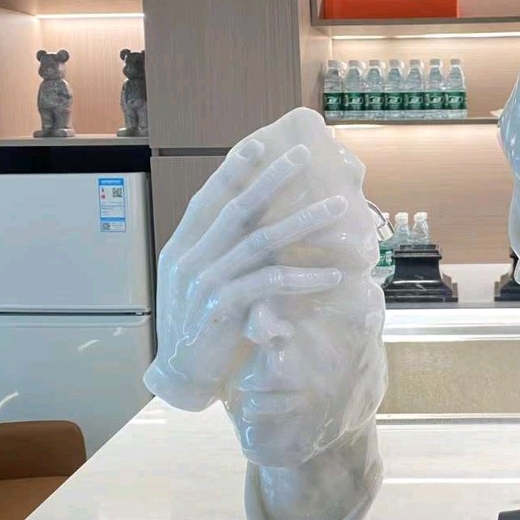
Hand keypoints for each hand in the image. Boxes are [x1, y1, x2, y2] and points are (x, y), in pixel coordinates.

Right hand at [145, 139, 348, 410]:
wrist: (182, 373)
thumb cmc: (198, 325)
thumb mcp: (199, 281)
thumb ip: (219, 252)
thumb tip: (255, 223)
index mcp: (183, 248)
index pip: (208, 200)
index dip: (232, 172)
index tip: (258, 146)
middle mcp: (192, 259)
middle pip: (239, 210)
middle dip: (273, 180)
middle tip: (303, 157)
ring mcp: (207, 283)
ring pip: (262, 242)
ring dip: (304, 222)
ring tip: (337, 209)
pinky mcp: (226, 309)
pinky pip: (272, 284)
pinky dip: (304, 277)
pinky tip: (332, 274)